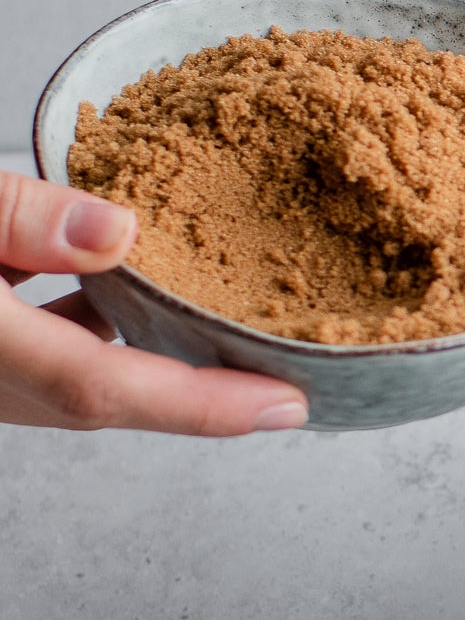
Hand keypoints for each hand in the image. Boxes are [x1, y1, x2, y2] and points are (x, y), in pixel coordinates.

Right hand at [0, 173, 306, 434]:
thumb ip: (19, 215)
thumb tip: (119, 231)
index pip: (96, 388)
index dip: (198, 404)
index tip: (283, 404)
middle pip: (97, 398)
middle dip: (193, 394)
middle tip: (284, 384)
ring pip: (66, 379)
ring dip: (141, 359)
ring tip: (225, 333)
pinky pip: (37, 353)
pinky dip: (84, 329)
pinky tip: (118, 287)